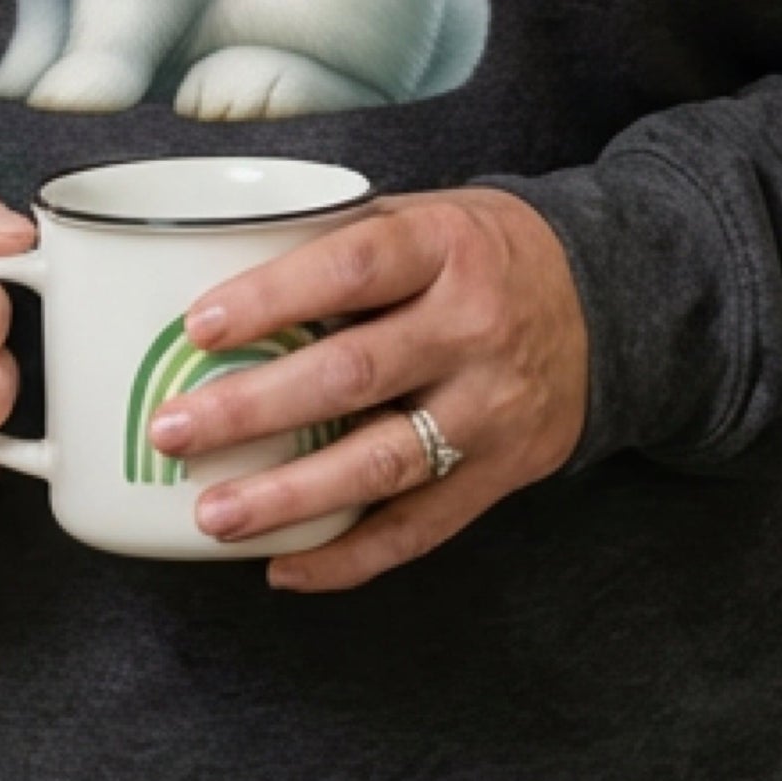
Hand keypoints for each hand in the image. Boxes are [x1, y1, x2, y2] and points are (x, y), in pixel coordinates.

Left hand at [149, 187, 587, 591]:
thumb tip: (213, 267)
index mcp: (448, 247)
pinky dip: (348, 556)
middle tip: (174, 430)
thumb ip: (343, 241)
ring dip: (291, 497)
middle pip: (355, 375)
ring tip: (214, 515)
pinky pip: (419, 527)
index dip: (274, 298)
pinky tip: (284, 567)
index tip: (200, 325)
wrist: (608, 301)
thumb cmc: (483, 252)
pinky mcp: (502, 473)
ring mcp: (491, 409)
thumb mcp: (428, 213)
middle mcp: (474, 329)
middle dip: (254, 409)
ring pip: (382, 463)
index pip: (354, 268)